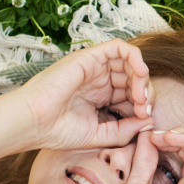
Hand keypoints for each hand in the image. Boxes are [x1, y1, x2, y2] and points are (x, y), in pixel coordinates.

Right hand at [0, 39, 150, 158]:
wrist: (34, 122)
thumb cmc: (59, 131)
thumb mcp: (101, 135)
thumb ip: (126, 129)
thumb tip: (150, 121)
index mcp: (101, 98)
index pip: (132, 94)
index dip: (143, 105)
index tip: (144, 119)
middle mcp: (100, 80)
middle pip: (134, 78)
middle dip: (145, 94)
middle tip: (143, 110)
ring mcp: (96, 68)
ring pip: (130, 63)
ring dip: (142, 78)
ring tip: (140, 97)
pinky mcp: (91, 57)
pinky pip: (120, 48)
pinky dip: (136, 58)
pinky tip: (140, 75)